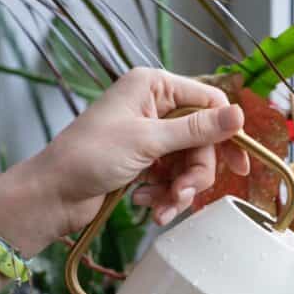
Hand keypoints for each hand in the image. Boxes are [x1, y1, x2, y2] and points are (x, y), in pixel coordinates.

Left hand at [0, 68, 249, 255]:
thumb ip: (196, 130)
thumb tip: (239, 116)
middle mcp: (154, 107)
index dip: (227, 134)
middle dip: (195, 173)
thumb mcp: (148, 141)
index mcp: (153, 87)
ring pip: (189, 164)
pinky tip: (147, 205)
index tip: (240, 166)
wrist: (52, 196)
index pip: (208, 103)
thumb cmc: (89, 157)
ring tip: (161, 207)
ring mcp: (150, 137)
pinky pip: (173, 179)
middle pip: (202, 141)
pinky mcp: (145, 163)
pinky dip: (165, 196)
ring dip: (180, 190)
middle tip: (183, 193)